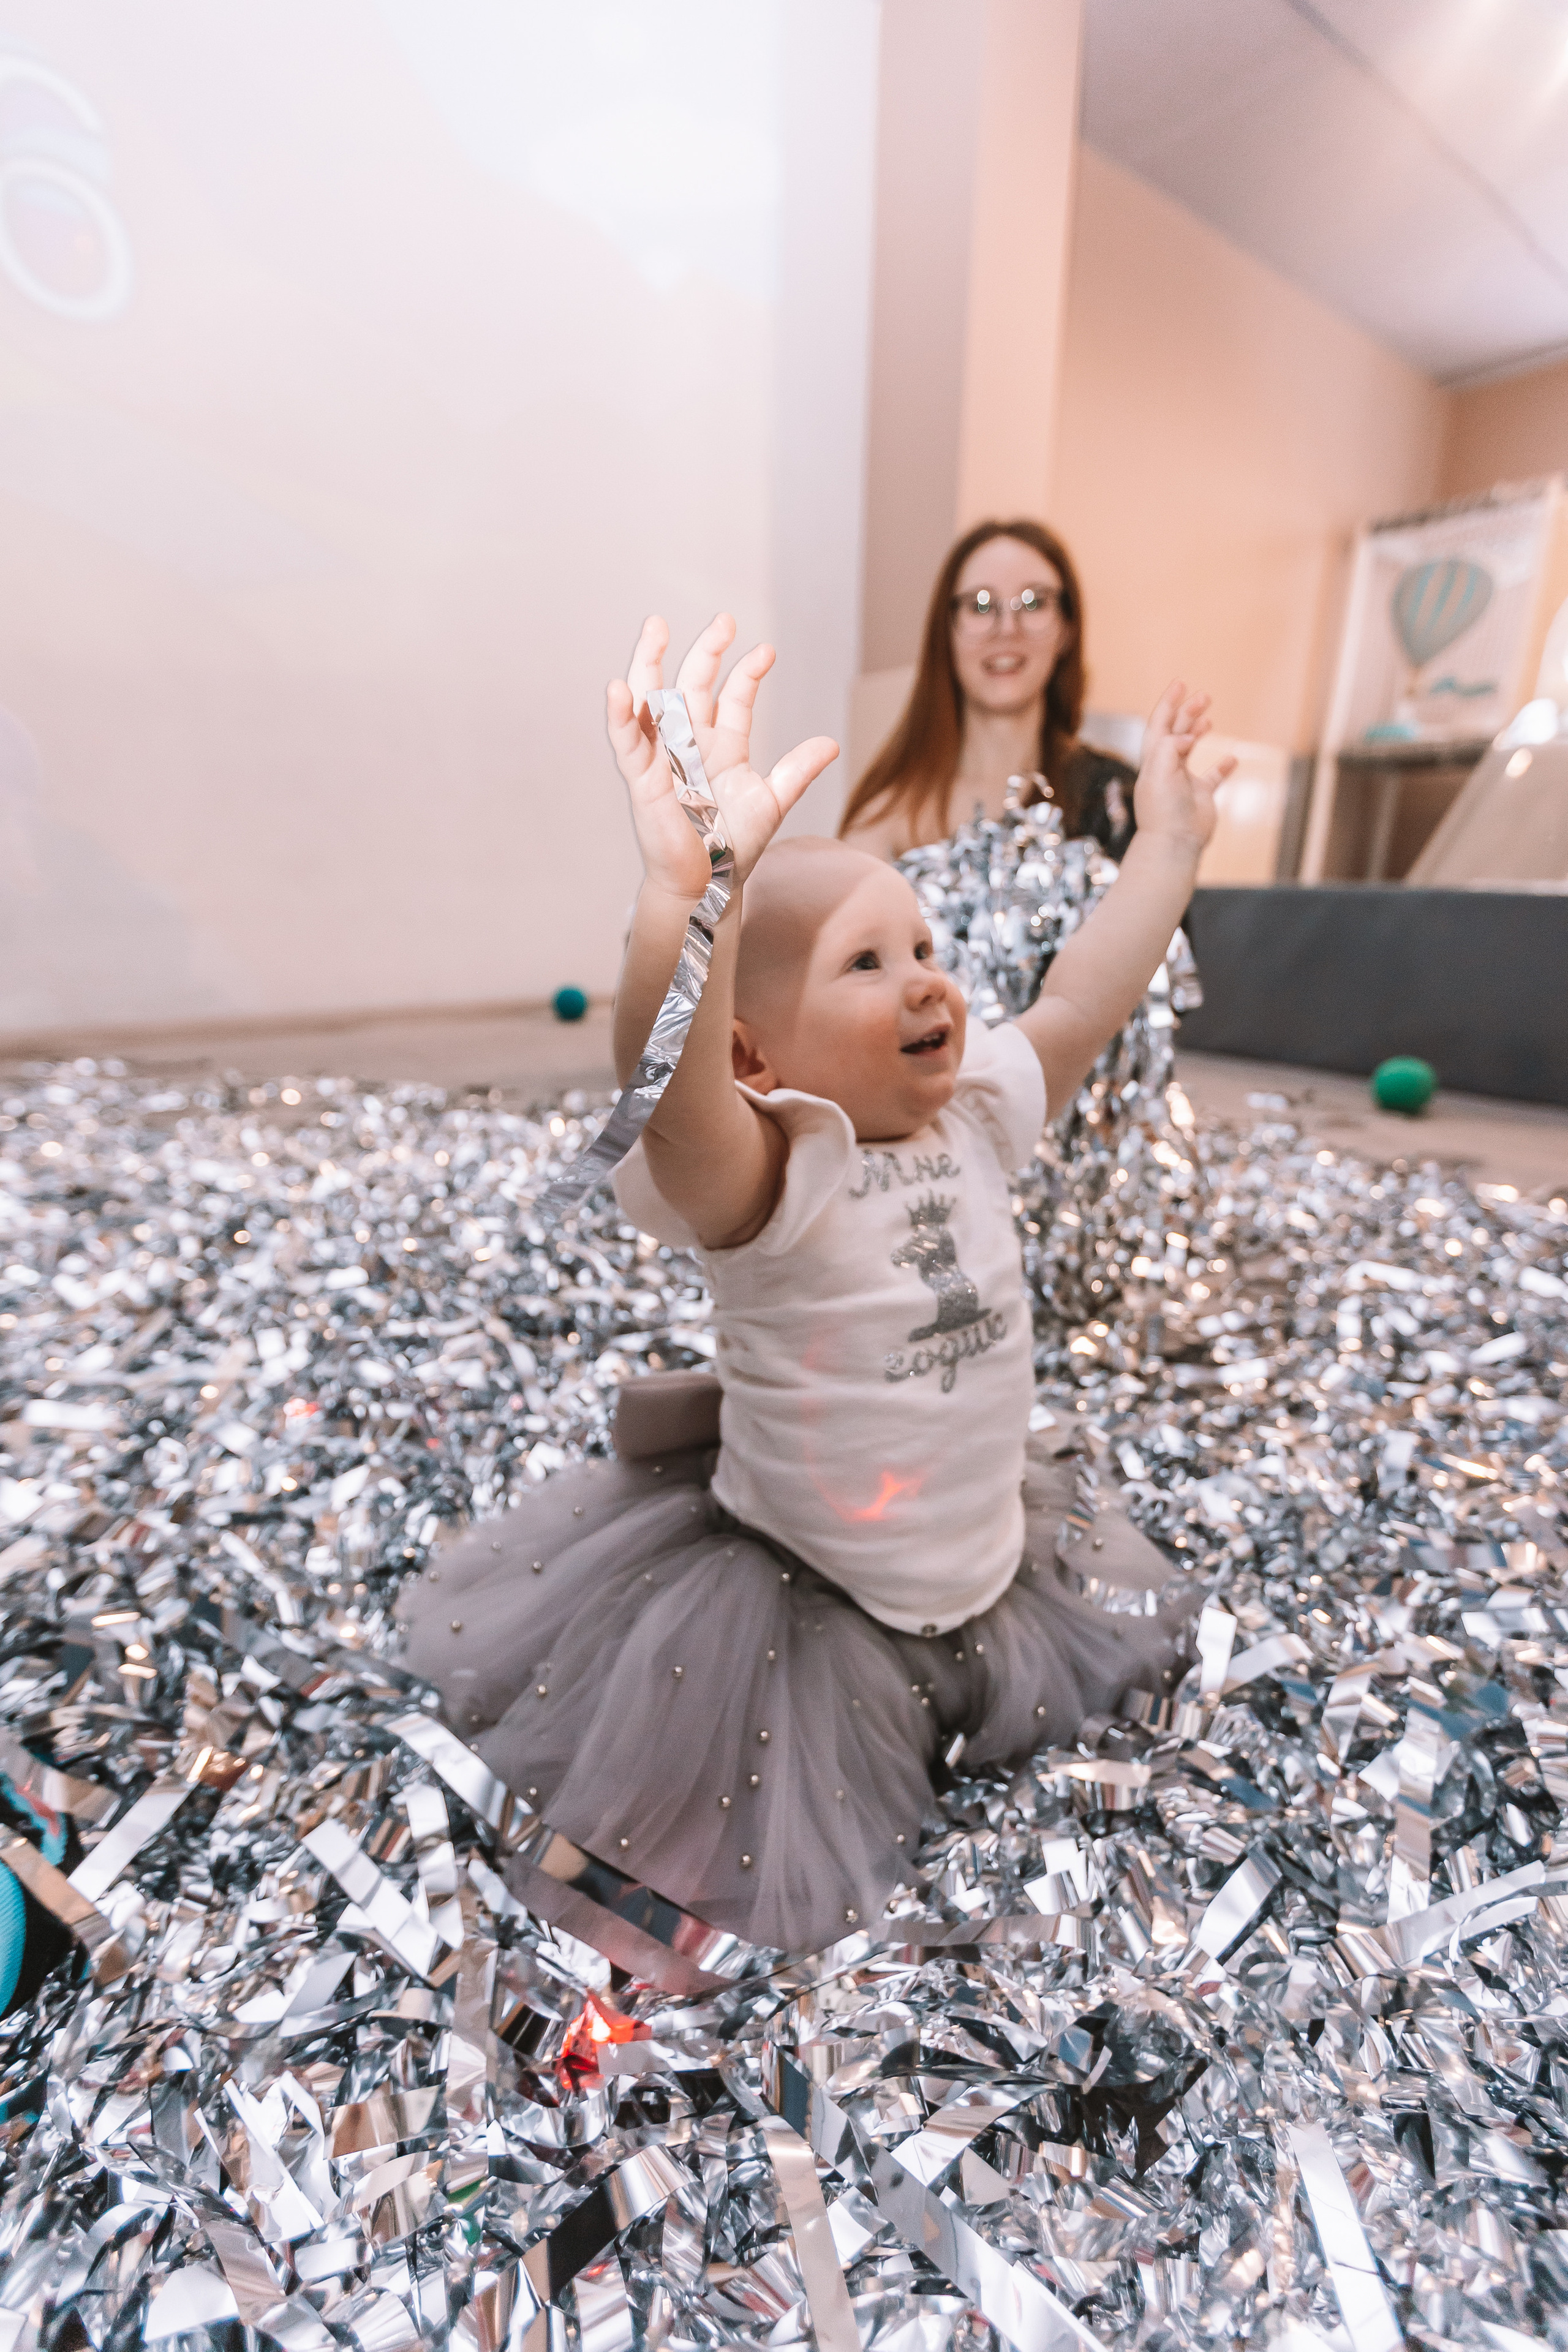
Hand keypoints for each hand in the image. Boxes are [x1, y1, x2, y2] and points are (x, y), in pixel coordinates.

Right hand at [607, 614, 838, 900]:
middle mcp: (690, 745)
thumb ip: (797, 771)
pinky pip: (627, 743)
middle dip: (706, 652)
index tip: (767, 651)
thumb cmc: (734, 847)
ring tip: (655, 626)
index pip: (733, 698)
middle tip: (724, 619)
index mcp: (722, 747)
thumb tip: (831, 744)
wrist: (708, 886)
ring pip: (652, 701)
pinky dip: (621, 716)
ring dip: (651, 664)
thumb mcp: (772, 802)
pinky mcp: (643, 780)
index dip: (748, 673)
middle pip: (692, 686)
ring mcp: (664, 758)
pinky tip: (619, 688)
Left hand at [1132, 681, 1234, 855]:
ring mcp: (1183, 781)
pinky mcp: (1200, 797)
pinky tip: (1233, 757)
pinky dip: (1222, 766)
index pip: (1160, 724)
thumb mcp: (1159, 772)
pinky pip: (1213, 777)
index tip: (1180, 684)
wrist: (1174, 843)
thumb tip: (1185, 736)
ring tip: (1208, 719)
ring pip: (1190, 750)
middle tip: (1204, 696)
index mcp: (1153, 760)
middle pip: (1176, 732)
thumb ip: (1169, 747)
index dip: (1169, 703)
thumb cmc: (1163, 810)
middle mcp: (1166, 767)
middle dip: (1187, 711)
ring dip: (1198, 732)